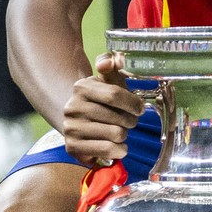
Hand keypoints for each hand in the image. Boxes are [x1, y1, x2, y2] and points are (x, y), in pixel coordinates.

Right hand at [61, 53, 145, 167]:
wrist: (79, 122)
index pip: (114, 94)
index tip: (140, 108)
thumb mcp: (108, 81)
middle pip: (118, 117)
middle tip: (128, 121)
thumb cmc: (101, 101)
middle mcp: (73, 107)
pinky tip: (117, 145)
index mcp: (81, 87)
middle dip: (130, 121)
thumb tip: (110, 61)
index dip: (133, 103)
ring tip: (118, 131)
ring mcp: (71, 128)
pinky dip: (119, 150)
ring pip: (116, 134)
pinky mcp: (73, 148)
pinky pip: (108, 150)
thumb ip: (112, 65)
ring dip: (124, 135)